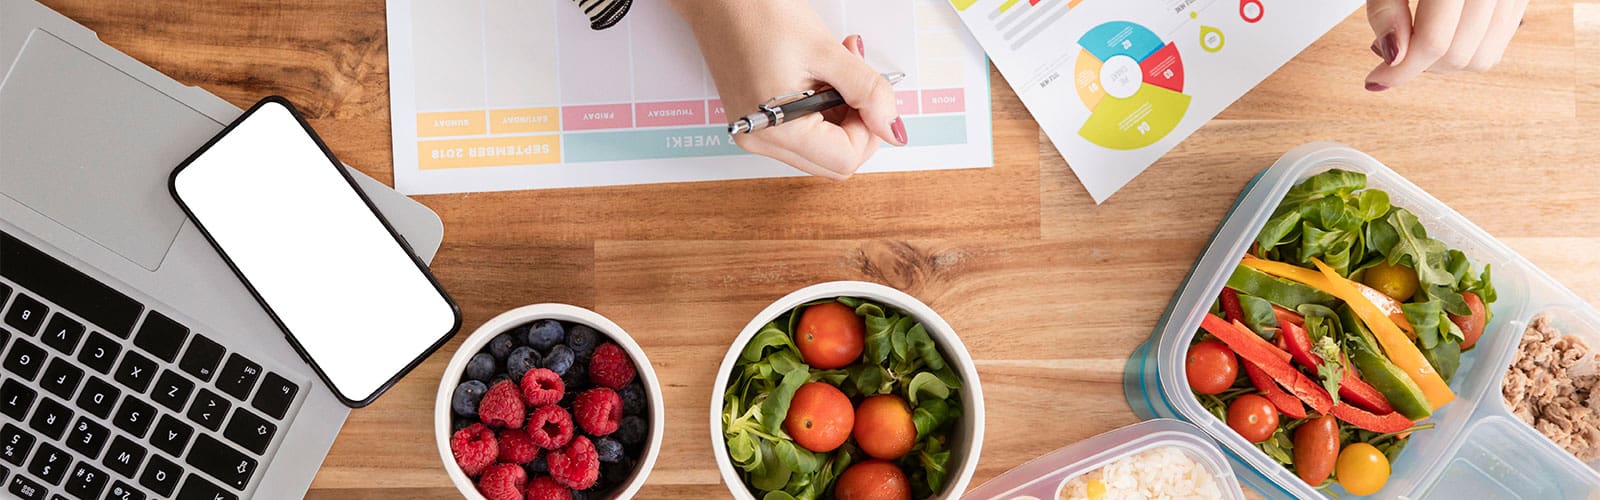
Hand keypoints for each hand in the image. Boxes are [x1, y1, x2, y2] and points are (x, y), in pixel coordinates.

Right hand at [668, 0, 903, 179]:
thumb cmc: (758, 12)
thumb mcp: (827, 51)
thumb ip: (868, 92)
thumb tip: (894, 130)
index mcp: (777, 130)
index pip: (845, 159)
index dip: (870, 129)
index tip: (873, 94)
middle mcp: (762, 141)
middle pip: (834, 161)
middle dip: (858, 123)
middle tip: (858, 80)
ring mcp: (756, 132)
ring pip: (822, 147)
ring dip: (841, 113)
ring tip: (836, 69)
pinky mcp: (756, 120)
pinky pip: (803, 132)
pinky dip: (822, 109)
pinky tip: (820, 76)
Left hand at [1364, 0, 1528, 90]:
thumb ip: (1386, 11)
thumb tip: (1394, 58)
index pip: (1434, 43)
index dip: (1399, 70)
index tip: (1376, 78)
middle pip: (1458, 56)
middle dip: (1418, 66)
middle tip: (1390, 49)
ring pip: (1483, 59)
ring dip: (1443, 63)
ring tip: (1414, 38)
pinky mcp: (1520, 0)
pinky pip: (1499, 43)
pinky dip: (1466, 50)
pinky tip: (1443, 31)